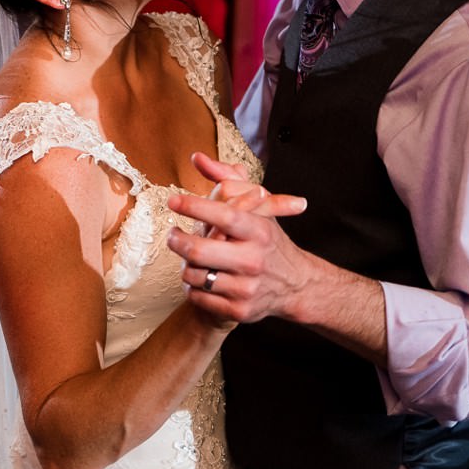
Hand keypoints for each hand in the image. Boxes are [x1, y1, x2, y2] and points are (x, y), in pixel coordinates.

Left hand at [165, 157, 315, 325]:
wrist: (295, 285)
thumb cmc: (268, 241)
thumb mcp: (258, 208)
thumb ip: (228, 180)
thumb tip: (197, 158)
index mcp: (260, 231)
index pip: (224, 216)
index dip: (195, 207)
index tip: (174, 201)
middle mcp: (254, 260)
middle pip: (199, 251)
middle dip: (177, 241)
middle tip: (172, 234)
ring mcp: (246, 288)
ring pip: (193, 276)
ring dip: (184, 265)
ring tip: (189, 257)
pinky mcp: (238, 310)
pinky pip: (198, 297)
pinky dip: (192, 286)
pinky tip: (200, 277)